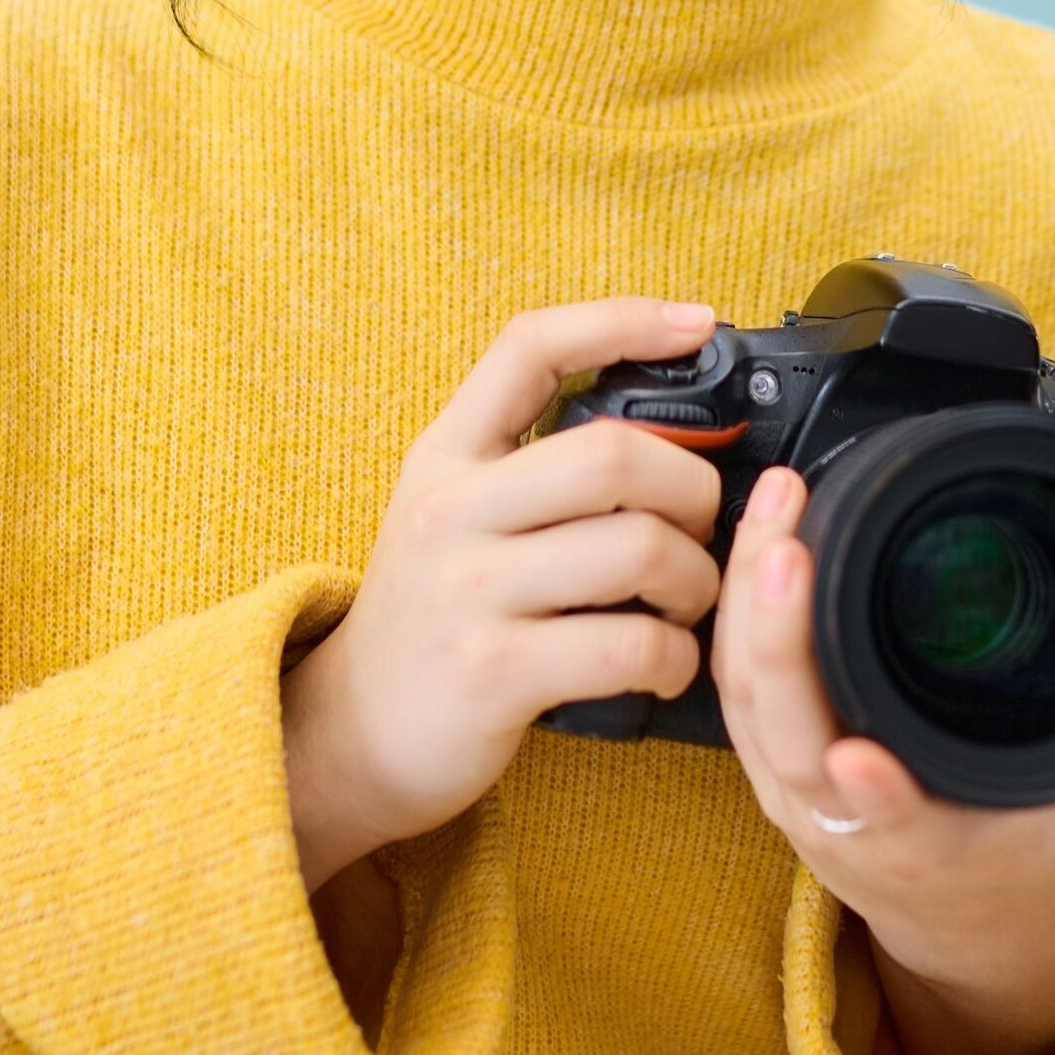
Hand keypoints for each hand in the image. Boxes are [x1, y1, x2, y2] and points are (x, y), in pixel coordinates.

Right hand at [283, 300, 726, 892]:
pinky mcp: (493, 672)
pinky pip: (629, 645)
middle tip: (703, 528)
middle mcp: (451, 510)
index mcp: (446, 454)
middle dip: (693, 488)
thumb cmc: (433, 617)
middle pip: (614, 454)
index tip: (695, 325)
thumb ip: (532, 464)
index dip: (621, 320)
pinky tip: (668, 666)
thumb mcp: (452, 513)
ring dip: (698, 582)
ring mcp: (468, 590)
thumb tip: (666, 430)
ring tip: (690, 605)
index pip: (529, 347)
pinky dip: (677, 658)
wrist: (351, 734)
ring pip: (638, 549)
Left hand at [712, 466, 1054, 1054]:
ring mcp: (793, 796)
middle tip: (790, 543)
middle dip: (780, 638)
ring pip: (749, 701)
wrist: (965, 928)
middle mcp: (846, 827)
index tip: (861, 759)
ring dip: (748, 598)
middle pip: (789, 738)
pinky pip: (737, 687)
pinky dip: (735, 609)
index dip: (874, 797)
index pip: (894, 827)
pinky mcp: (769, 764)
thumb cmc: (1025, 857)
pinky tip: (754, 535)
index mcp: (931, 852)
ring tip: (773, 504)